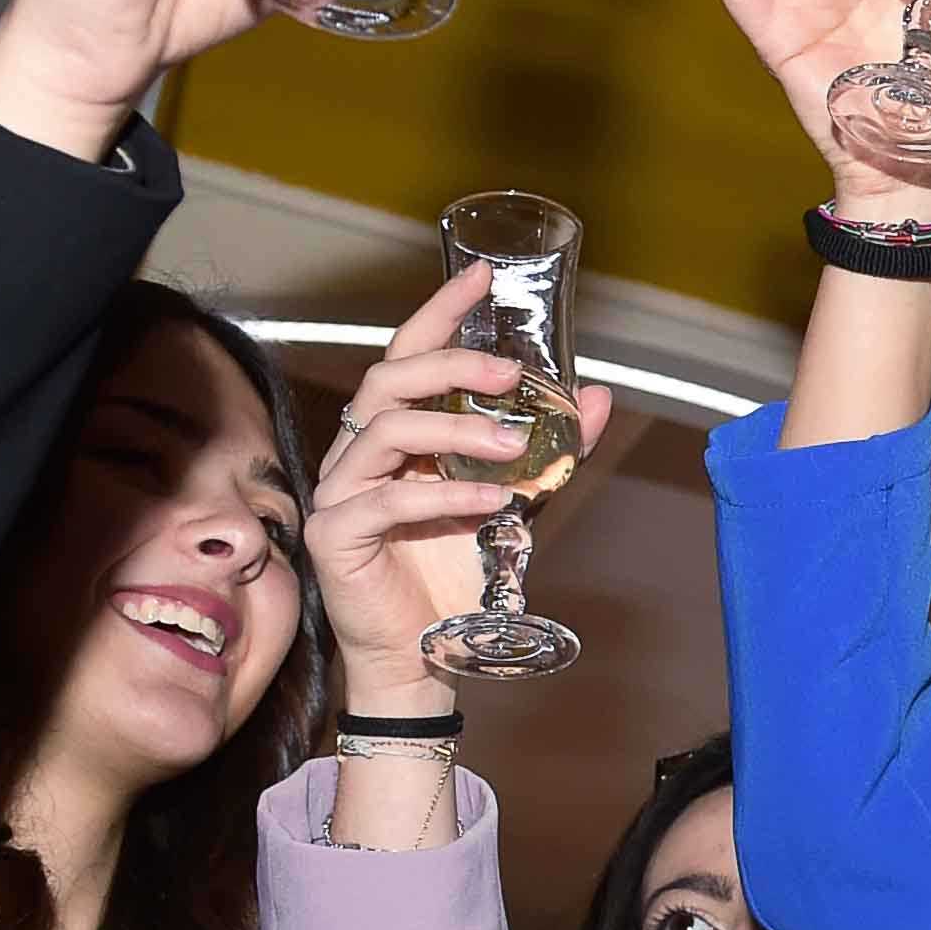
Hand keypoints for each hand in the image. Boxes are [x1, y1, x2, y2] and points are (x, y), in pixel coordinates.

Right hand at [304, 265, 619, 702]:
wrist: (427, 652)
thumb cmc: (455, 571)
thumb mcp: (515, 499)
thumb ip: (550, 452)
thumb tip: (595, 397)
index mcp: (395, 433)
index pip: (409, 355)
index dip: (440, 313)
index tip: (480, 277)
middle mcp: (358, 452)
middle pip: (388, 381)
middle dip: (451, 368)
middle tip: (510, 374)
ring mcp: (339, 491)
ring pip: (386, 431)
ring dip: (456, 431)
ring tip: (512, 445)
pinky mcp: (335, 534)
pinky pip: (388, 502)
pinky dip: (445, 498)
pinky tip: (493, 502)